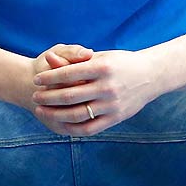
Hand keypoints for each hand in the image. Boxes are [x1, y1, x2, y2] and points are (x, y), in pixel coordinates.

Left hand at [27, 44, 163, 135]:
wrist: (152, 76)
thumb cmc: (122, 63)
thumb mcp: (101, 56)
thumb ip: (75, 60)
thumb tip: (49, 59)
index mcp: (102, 67)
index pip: (68, 74)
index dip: (49, 77)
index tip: (36, 79)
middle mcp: (107, 87)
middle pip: (69, 95)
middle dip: (48, 97)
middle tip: (34, 96)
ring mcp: (112, 104)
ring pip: (76, 114)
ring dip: (55, 113)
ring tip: (42, 110)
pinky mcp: (116, 117)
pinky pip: (90, 128)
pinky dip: (72, 128)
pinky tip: (60, 123)